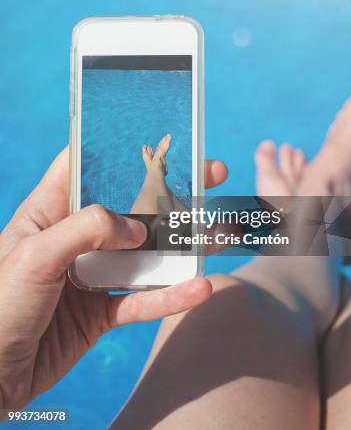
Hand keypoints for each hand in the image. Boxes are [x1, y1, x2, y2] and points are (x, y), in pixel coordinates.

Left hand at [0, 149, 227, 410]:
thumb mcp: (34, 255)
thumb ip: (86, 230)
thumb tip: (137, 228)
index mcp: (49, 212)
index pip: (84, 166)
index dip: (118, 148)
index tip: (157, 137)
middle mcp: (75, 238)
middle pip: (131, 206)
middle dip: (171, 191)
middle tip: (210, 174)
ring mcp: (92, 274)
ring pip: (146, 253)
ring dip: (183, 245)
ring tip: (219, 232)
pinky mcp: (102, 311)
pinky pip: (143, 299)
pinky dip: (171, 296)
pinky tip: (198, 289)